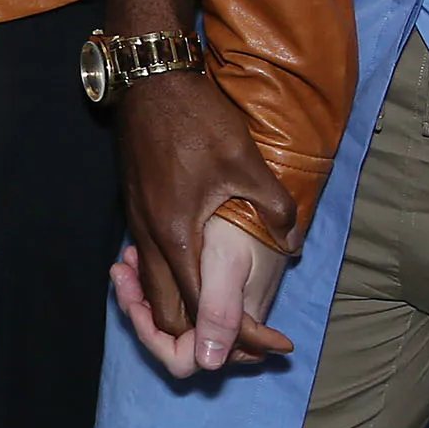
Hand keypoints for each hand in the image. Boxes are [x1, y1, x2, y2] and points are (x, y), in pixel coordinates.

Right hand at [109, 68, 297, 374]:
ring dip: (178, 309)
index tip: (267, 346)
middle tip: (239, 338)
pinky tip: (193, 273)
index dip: (234, 334)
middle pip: (164, 313)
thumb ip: (273, 205)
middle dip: (197, 336)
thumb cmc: (196, 120)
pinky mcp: (135, 211)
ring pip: (150, 290)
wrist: (150, 81)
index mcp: (177, 234)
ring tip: (218, 315)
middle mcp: (150, 239)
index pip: (200, 308)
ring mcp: (137, 225)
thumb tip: (293, 239)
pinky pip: (147, 265)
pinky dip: (167, 283)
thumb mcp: (245, 161)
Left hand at [113, 229, 292, 376]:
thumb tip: (209, 362)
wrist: (259, 197)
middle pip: (170, 340)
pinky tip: (141, 255)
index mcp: (233, 332)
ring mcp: (218, 312)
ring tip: (128, 256)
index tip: (134, 302)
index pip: (182, 360)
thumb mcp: (227, 265)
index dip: (152, 337)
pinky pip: (176, 299)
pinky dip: (155, 281)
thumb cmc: (244, 227)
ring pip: (169, 318)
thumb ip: (220, 312)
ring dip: (142, 291)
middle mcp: (225, 329)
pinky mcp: (210, 293)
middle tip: (122, 269)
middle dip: (139, 307)